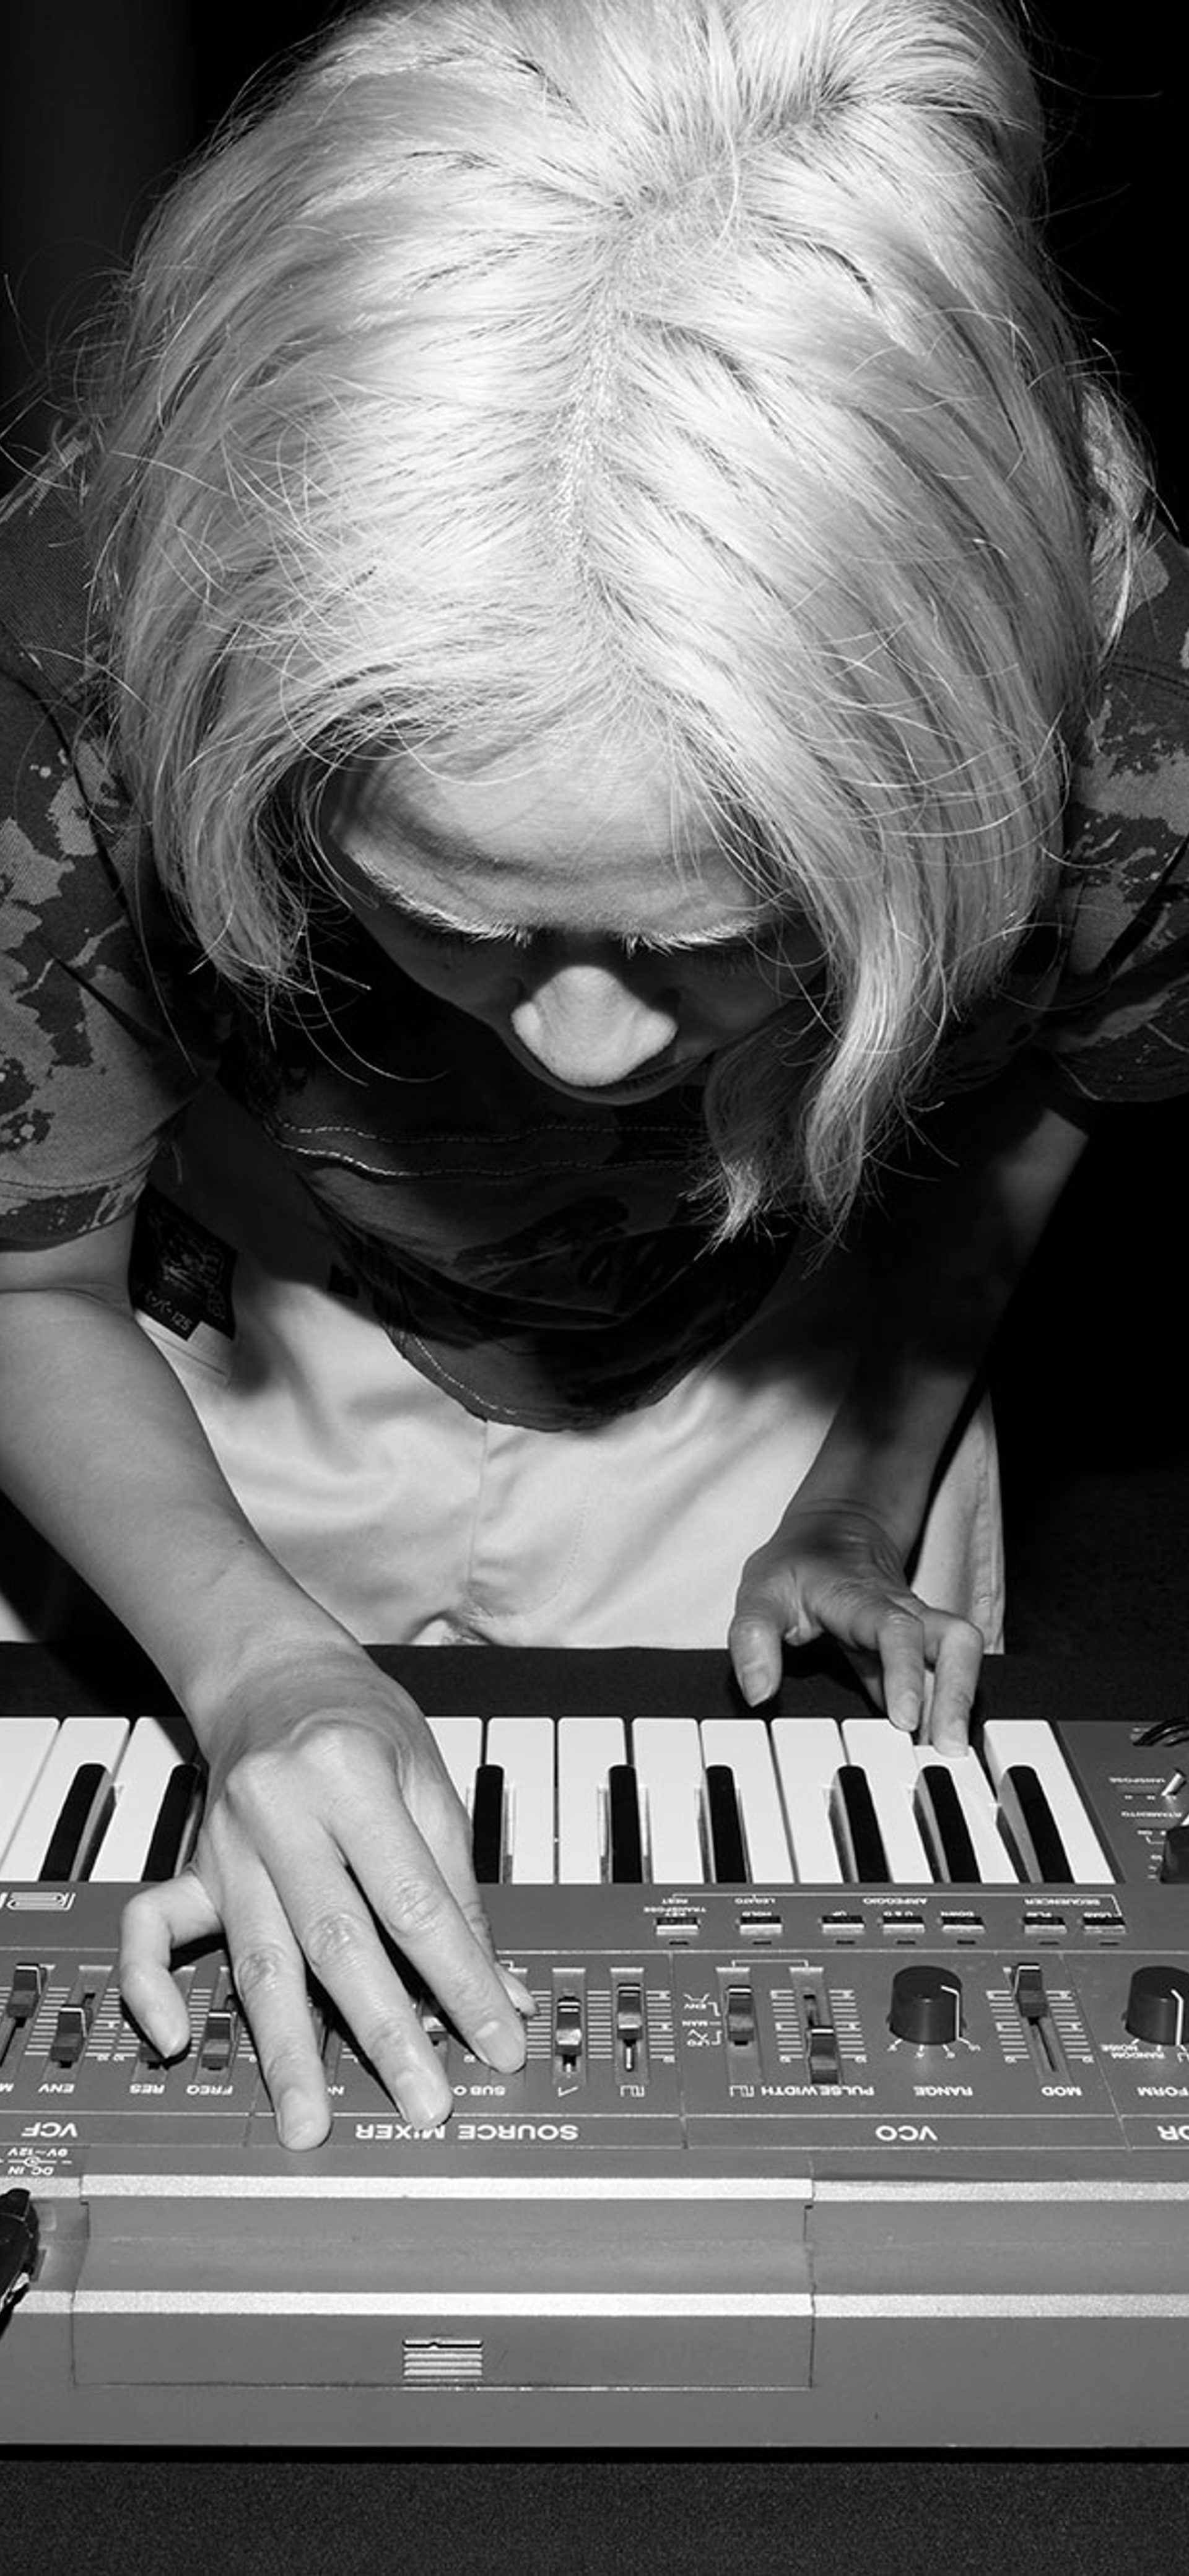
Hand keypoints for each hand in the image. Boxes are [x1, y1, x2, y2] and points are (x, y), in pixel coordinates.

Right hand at [118, 1641, 532, 2149]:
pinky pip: (152, 1927)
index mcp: (351, 1775)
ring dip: (286, 2049)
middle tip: (422, 2102)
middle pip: (336, 1940)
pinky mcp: (192, 1866)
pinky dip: (151, 1984)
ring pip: (257, 1958)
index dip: (462, 1980)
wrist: (274, 1672)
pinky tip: (171, 2037)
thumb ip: (459, 1890)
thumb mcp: (429, 1782)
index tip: (499, 2040)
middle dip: (386, 2032)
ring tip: (308, 2121)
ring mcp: (226, 1843)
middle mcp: (281, 1809)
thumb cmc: (361, 1721)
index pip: (415, 1902)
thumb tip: (496, 1990)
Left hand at [728, 1500, 983, 1749]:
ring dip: (957, 1705)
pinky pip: (937, 1677)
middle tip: (948, 1747)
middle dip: (958, 1695)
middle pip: (955, 1643)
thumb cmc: (798, 1565)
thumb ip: (752, 1639)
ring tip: (945, 1751)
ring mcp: (914, 1631)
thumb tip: (759, 1692)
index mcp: (862, 1598)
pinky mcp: (913, 1652)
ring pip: (957, 1660)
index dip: (905, 1673)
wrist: (832, 1532)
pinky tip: (929, 1743)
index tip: (905, 1718)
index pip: (897, 1631)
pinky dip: (939, 1709)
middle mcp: (901, 1612)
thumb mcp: (760, 1592)